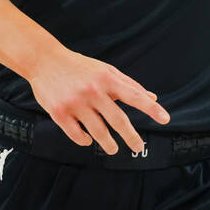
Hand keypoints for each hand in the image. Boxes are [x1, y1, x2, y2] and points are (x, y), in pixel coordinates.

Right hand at [27, 48, 169, 154]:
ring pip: (98, 132)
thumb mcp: (105, 70)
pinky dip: (85, 140)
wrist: (44, 60)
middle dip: (131, 137)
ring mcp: (75, 103)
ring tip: (113, 148)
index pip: (135, 96)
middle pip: (118, 120)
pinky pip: (77, 135)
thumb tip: (152, 97)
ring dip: (109, 144)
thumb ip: (128, 84)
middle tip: (138, 147)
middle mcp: (92, 91)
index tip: (165, 119)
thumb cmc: (79, 66)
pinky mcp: (59, 113)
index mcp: (106, 79)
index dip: (151, 108)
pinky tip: (89, 140)